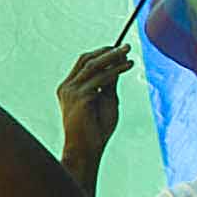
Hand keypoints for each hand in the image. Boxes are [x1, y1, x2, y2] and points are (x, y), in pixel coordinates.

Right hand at [56, 44, 131, 174]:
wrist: (86, 150)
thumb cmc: (96, 129)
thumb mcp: (106, 100)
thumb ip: (109, 82)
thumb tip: (117, 62)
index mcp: (68, 87)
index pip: (83, 63)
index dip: (101, 53)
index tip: (119, 50)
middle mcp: (67, 87)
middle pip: (86, 60)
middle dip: (107, 51)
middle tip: (126, 47)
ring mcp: (71, 91)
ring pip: (93, 66)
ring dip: (113, 57)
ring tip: (129, 53)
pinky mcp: (80, 97)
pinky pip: (101, 78)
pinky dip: (116, 70)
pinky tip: (127, 66)